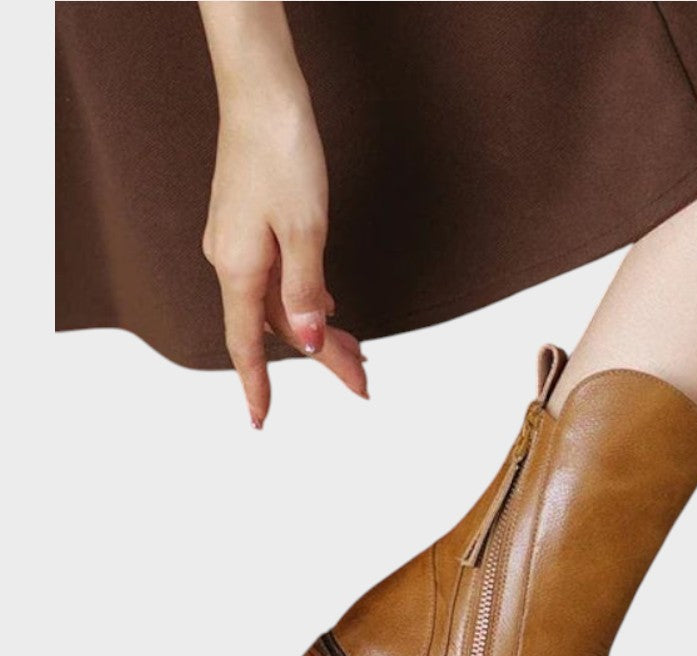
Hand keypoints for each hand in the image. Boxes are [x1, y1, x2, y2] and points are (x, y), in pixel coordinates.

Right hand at [198, 3, 366, 427]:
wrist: (264, 94)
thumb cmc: (281, 152)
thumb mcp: (304, 229)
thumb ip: (306, 291)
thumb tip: (311, 342)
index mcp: (239, 268)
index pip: (247, 344)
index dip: (256, 385)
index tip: (260, 420)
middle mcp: (234, 261)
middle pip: (278, 328)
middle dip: (322, 358)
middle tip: (363, 383)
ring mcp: (242, 245)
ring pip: (284, 305)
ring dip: (322, 331)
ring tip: (360, 355)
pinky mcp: (255, 228)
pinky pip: (282, 280)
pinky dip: (311, 301)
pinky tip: (332, 312)